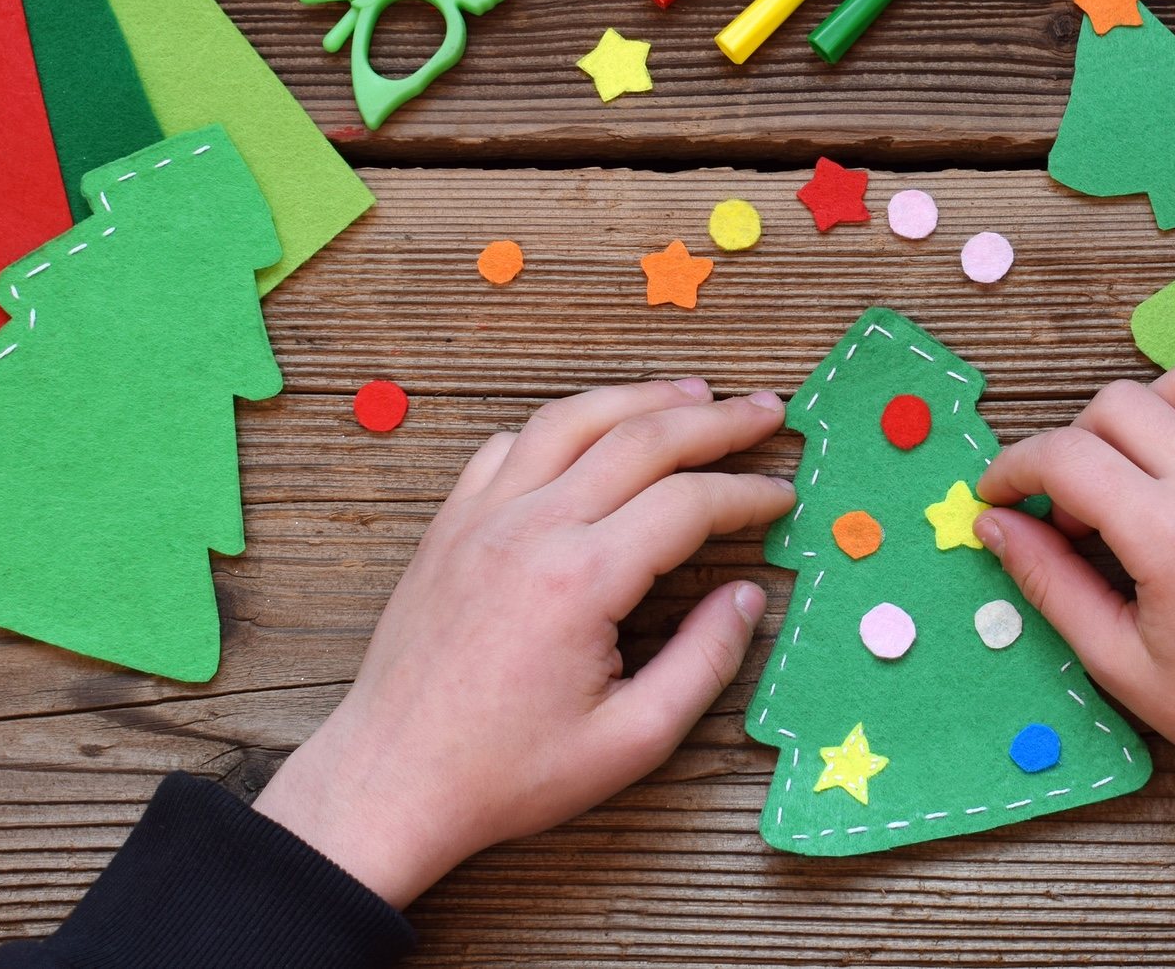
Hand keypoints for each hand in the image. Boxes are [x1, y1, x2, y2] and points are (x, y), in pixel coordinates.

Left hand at [253, 379, 792, 905]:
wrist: (390, 781)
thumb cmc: (507, 774)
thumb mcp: (631, 742)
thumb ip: (703, 663)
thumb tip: (748, 597)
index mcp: (580, 581)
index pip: (688, 503)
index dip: (747, 494)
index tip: (785, 496)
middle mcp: (530, 529)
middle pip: (640, 439)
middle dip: (715, 421)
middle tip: (766, 411)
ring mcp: (482, 518)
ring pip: (571, 420)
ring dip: (639, 397)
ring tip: (693, 392)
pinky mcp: (449, 526)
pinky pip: (509, 445)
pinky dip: (561, 425)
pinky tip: (591, 431)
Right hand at [973, 359, 1174, 798]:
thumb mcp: (1120, 663)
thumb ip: (1049, 583)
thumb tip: (994, 524)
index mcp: (1171, 537)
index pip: (1065, 456)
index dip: (1012, 468)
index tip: (999, 496)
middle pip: (1117, 403)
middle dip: (1073, 446)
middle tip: (1074, 510)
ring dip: (1146, 413)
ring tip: (1140, 474)